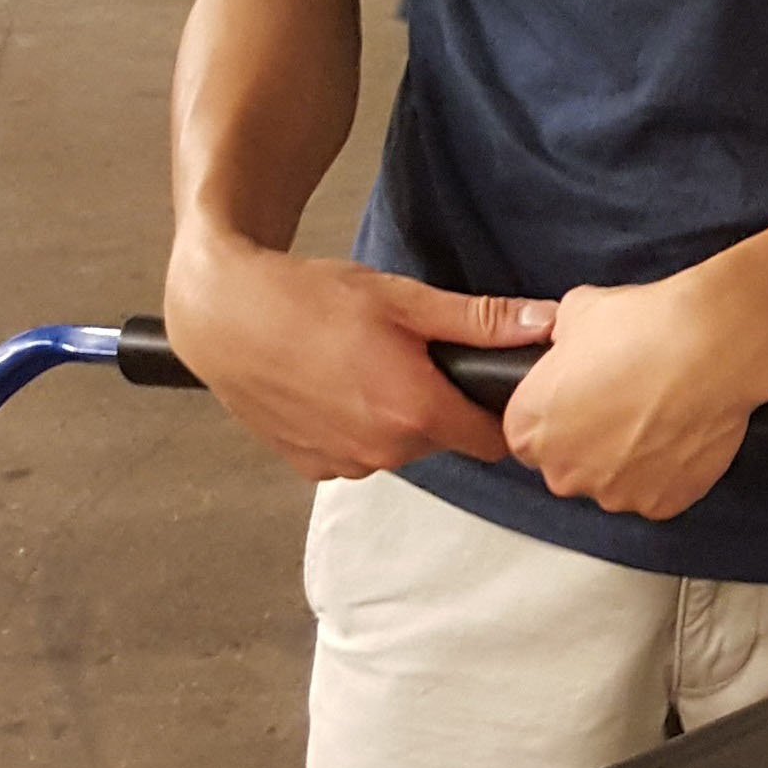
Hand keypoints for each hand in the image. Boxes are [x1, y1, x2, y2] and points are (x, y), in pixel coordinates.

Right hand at [165, 232, 553, 486]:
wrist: (223, 314)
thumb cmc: (308, 299)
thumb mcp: (402, 299)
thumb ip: (479, 320)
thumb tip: (544, 323)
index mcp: (415, 412)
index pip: (492, 441)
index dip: (495, 413)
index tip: (485, 386)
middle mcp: (383, 452)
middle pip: (442, 441)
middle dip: (438, 406)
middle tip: (409, 357)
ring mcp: (344, 465)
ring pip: (397, 449)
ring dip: (393, 419)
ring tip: (362, 366)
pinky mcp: (311, 468)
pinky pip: (355, 455)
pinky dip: (353, 429)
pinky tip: (332, 387)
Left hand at [498, 264, 767, 520]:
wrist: (709, 347)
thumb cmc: (642, 329)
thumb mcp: (576, 313)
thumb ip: (561, 341)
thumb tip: (568, 340)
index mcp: (529, 430)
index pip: (527, 435)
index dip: (558, 414)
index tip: (580, 397)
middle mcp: (564, 472)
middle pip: (569, 466)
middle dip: (592, 441)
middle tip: (624, 403)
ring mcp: (614, 493)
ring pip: (614, 482)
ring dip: (631, 457)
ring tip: (659, 415)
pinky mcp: (661, 504)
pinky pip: (657, 491)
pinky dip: (668, 470)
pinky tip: (680, 432)